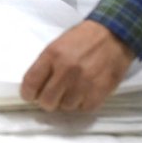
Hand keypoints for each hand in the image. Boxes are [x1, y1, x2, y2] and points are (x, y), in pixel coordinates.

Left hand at [20, 21, 134, 111]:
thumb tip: (36, 87)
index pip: (31, 83)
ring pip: (66, 107)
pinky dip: (83, 104)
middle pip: (47, 101)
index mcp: (52, 54)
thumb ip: (46, 65)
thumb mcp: (58, 44)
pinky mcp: (100, 90)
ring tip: (72, 91)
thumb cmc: (83, 38)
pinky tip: (85, 93)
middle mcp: (66, 69)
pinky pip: (84, 108)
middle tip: (52, 96)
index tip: (30, 96)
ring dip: (67, 102)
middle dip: (47, 101)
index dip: (27, 94)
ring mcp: (84, 81)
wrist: (113, 34)